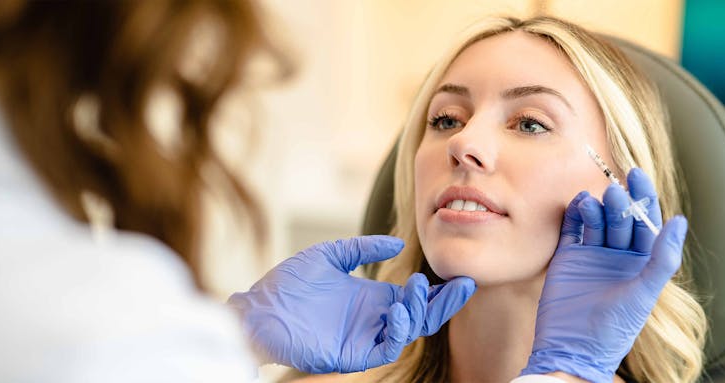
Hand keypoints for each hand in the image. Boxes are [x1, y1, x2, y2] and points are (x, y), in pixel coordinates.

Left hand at [228, 235, 475, 373]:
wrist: (260, 310)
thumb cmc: (287, 285)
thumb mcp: (329, 256)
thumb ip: (362, 249)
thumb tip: (398, 244)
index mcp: (371, 298)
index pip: (415, 296)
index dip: (437, 288)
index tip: (459, 274)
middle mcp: (374, 319)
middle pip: (421, 315)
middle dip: (445, 302)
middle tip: (464, 284)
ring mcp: (366, 337)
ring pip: (409, 331)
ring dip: (419, 310)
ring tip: (416, 287)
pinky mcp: (355, 355)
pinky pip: (387, 348)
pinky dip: (399, 331)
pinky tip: (399, 309)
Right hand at [521, 168, 687, 381]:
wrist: (574, 347)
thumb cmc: (615, 327)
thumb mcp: (645, 293)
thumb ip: (662, 258)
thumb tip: (680, 221)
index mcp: (641, 262)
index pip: (646, 222)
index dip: (644, 198)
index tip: (638, 175)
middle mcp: (617, 256)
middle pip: (621, 218)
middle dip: (619, 203)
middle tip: (614, 191)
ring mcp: (591, 256)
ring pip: (597, 221)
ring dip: (597, 207)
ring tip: (594, 201)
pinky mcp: (567, 258)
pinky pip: (572, 229)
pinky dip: (575, 214)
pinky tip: (578, 204)